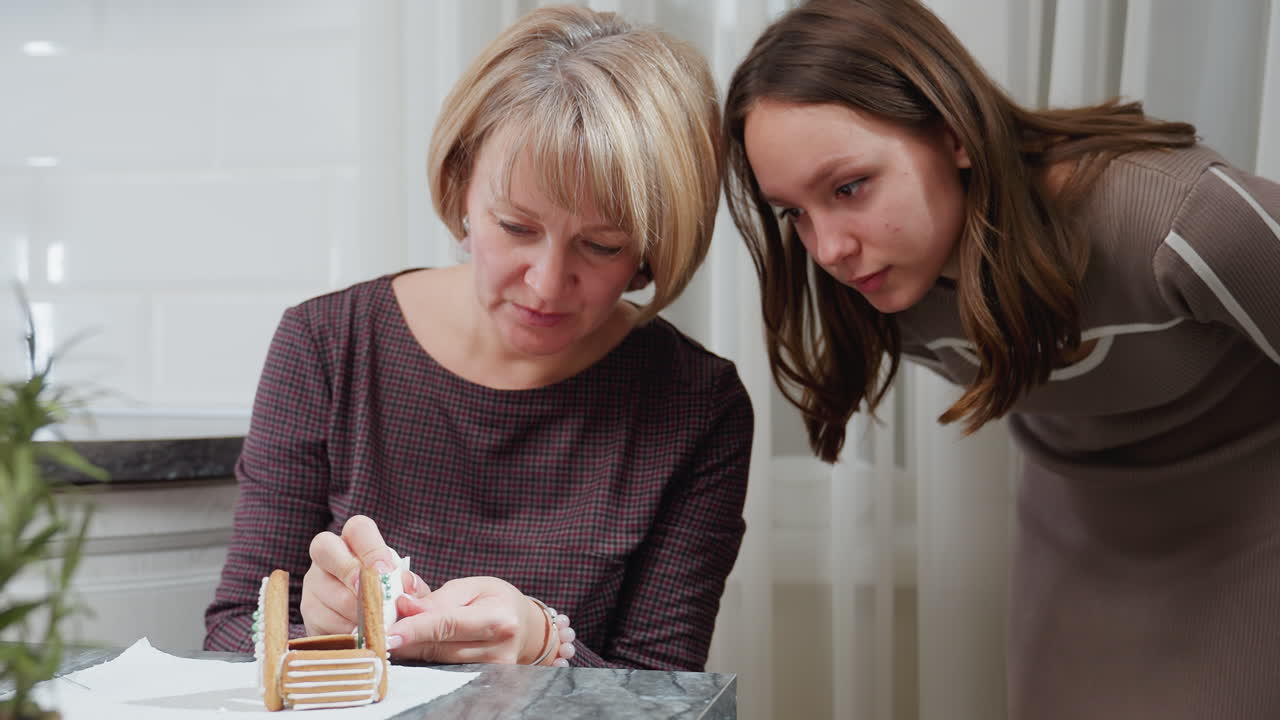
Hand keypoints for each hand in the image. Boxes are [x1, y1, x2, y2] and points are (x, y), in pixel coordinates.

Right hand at [300, 514, 427, 636]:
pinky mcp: (308, 612)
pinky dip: (346, 630)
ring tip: (377, 624)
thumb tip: (408, 585)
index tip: (386, 572)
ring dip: (354, 611)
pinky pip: (322, 620)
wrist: (376, 626)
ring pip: (326, 591)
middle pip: (325, 549)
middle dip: (350, 572)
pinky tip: (363, 635)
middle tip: (372, 595)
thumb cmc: (393, 597)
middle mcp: (328, 557)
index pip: (358, 529)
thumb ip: (410, 586)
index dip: (371, 549)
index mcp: (355, 542)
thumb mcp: (406, 590)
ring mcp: (314, 583)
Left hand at [386, 576, 549, 664]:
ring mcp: (492, 672)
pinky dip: (425, 659)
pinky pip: (444, 670)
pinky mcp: (484, 683)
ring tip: (397, 635)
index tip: (387, 633)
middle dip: (406, 639)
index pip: (448, 625)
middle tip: (380, 629)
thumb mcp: (471, 587)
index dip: (415, 629)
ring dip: (412, 649)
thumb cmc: (497, 600)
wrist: (525, 627)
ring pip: (437, 662)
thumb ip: (437, 598)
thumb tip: (404, 606)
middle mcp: (498, 650)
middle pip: (438, 648)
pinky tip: (415, 648)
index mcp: (499, 618)